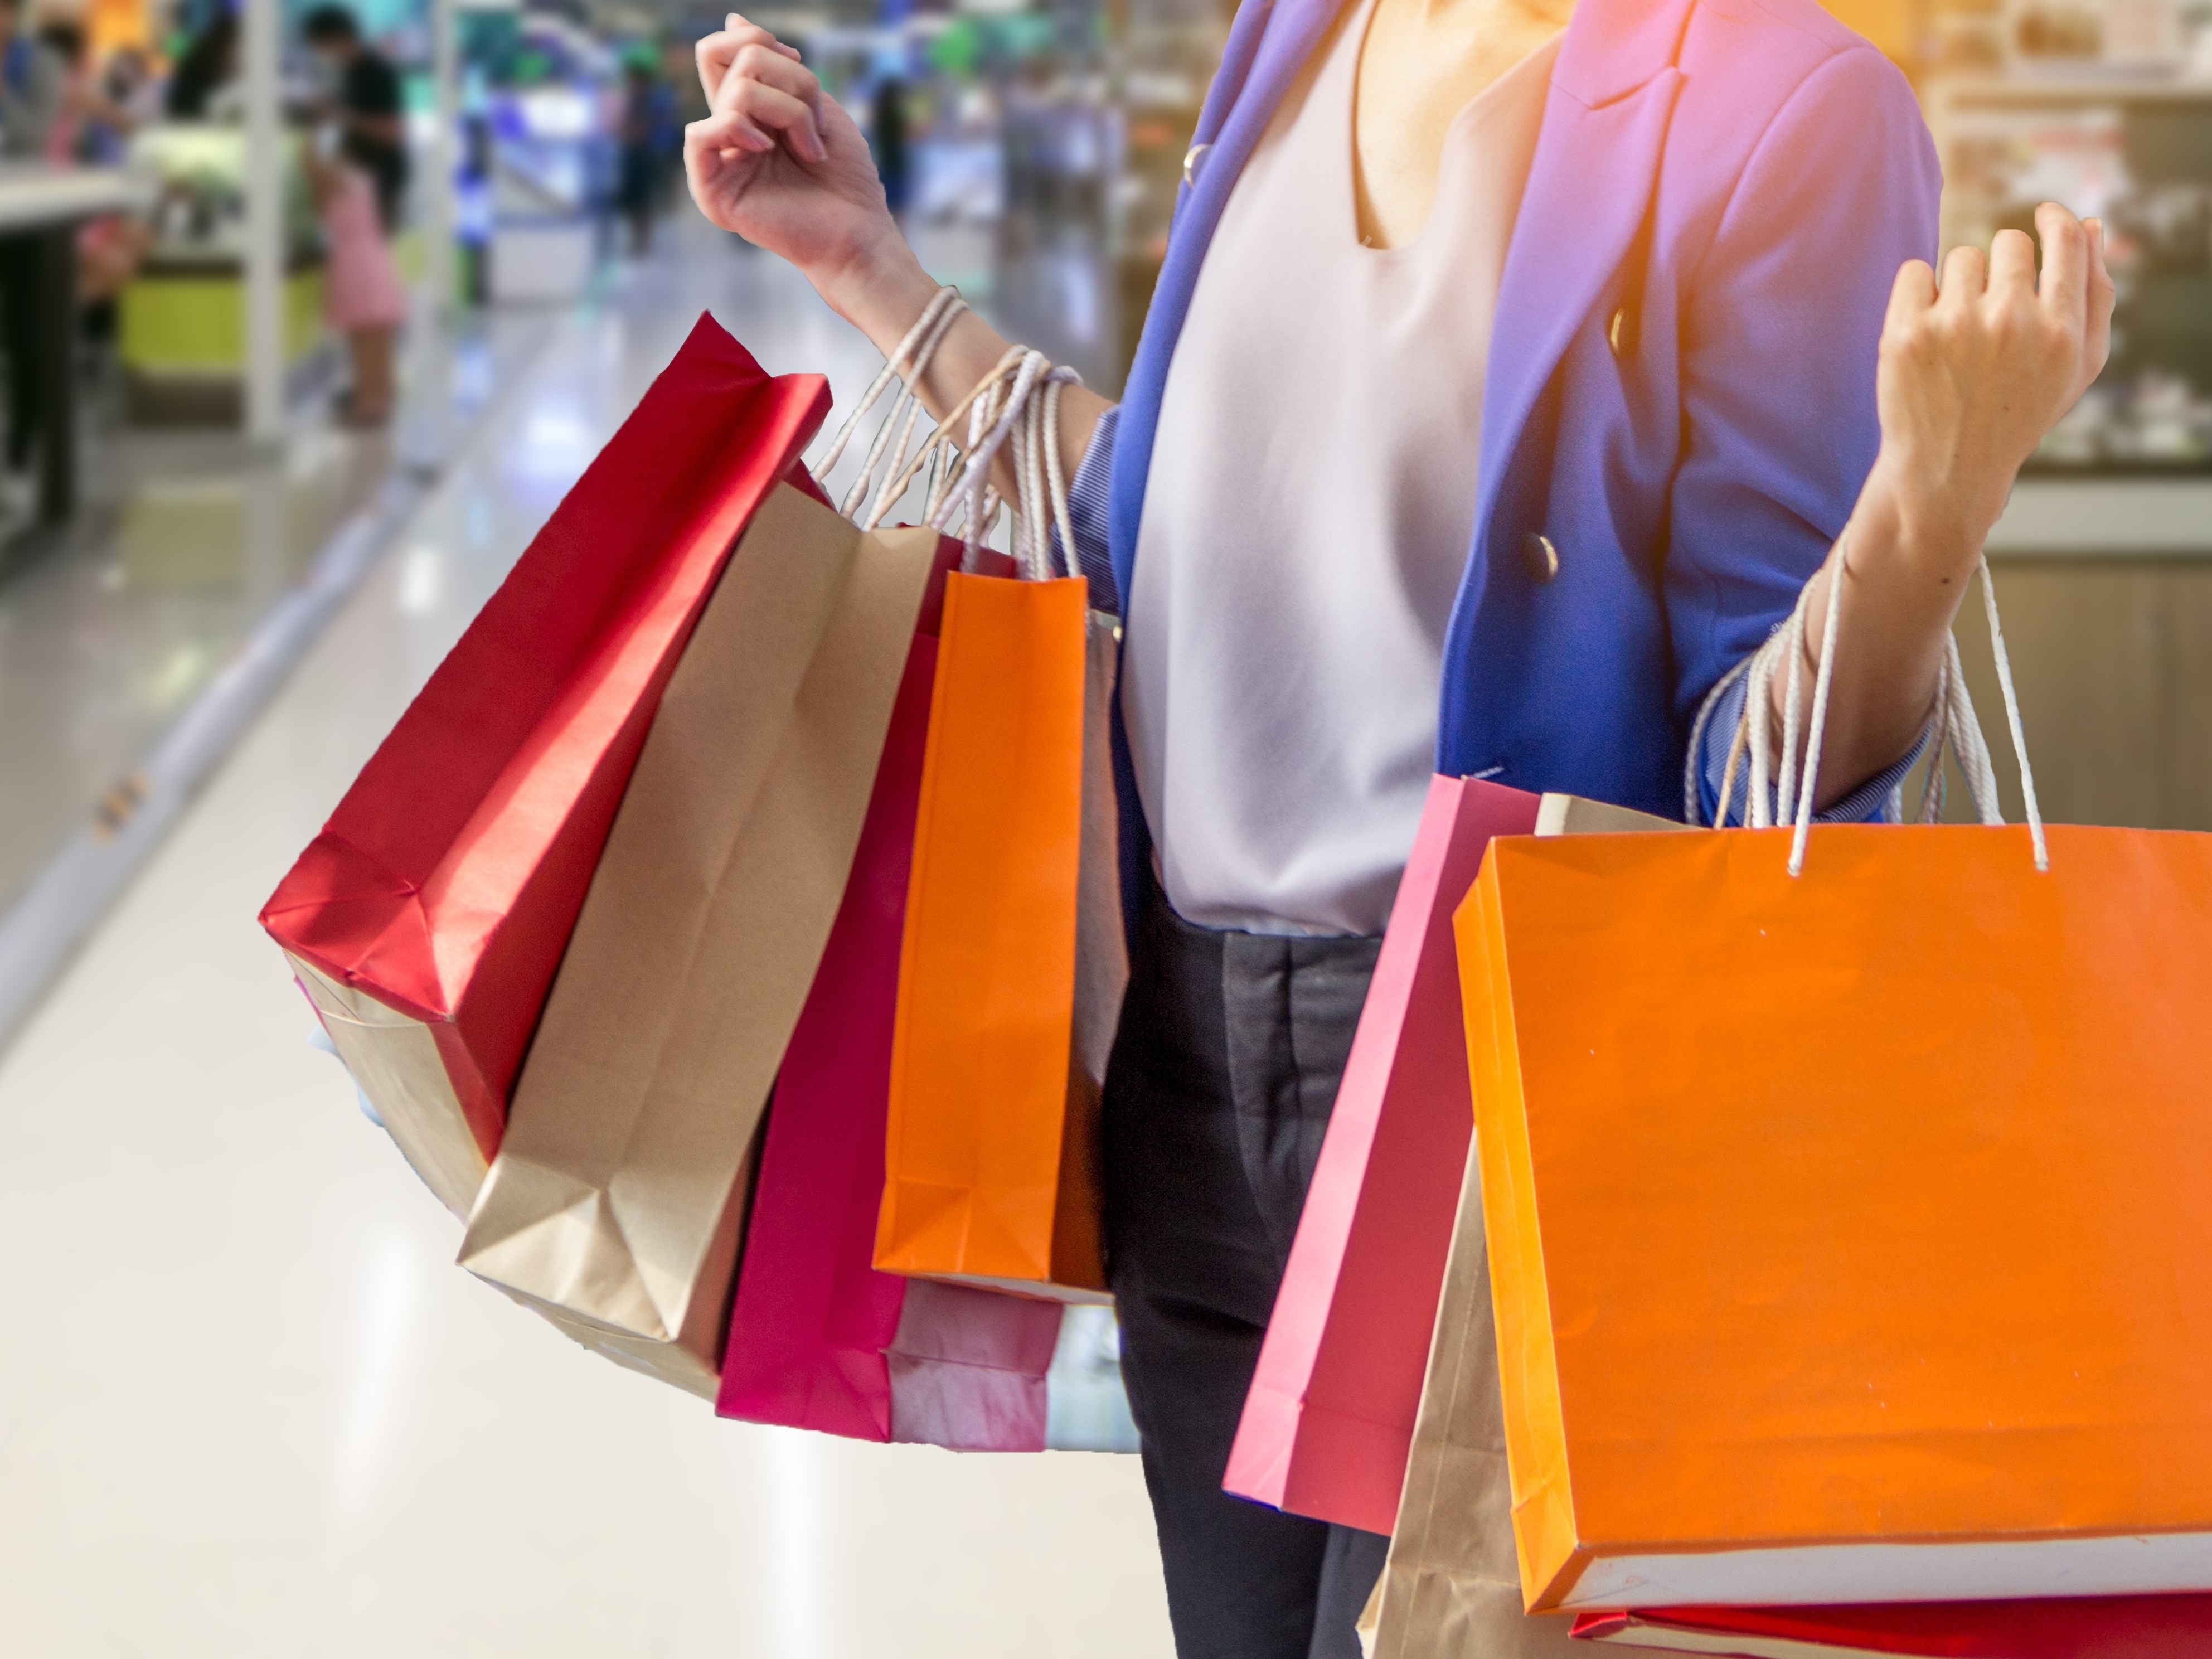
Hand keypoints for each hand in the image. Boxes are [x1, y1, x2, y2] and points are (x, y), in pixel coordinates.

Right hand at [684, 15, 905, 305]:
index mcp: (750, 111)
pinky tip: (768, 150)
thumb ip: (777, 65)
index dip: (759, 41)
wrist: (860, 233)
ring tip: (812, 148)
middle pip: (734, 60)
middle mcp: (729, 132)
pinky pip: (699, 133)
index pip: (725, 51)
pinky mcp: (711, 191)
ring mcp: (718, 161)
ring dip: (789, 111)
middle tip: (817, 120)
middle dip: (790, 78)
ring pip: (735, 93)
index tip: (800, 64)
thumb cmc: (846, 177)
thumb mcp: (816, 104)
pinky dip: (739, 129)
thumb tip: (732, 20)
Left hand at [1866, 202, 2114, 570]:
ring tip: (1960, 335)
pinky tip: (1927, 331)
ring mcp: (1954, 326)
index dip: (2054, 220)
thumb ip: (2095, 295)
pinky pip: (1914, 271)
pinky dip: (1918, 292)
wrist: (1947, 468)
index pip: (2064, 240)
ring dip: (1960, 285)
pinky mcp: (1905, 334)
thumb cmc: (2019, 411)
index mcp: (2060, 330)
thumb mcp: (2076, 366)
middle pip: (2010, 242)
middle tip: (1993, 314)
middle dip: (2002, 268)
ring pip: (1961, 257)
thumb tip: (2088, 225)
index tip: (2043, 216)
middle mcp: (2011, 322)